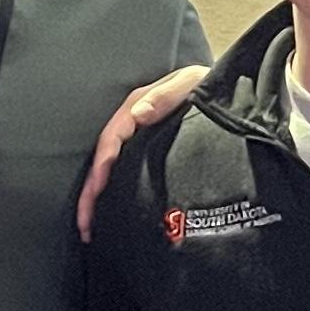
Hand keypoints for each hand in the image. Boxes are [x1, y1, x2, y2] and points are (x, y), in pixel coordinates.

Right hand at [76, 64, 209, 241]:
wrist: (224, 88)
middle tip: (85, 223)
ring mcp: (138, 135)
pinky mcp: (147, 147)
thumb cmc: (206, 83)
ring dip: (96, 197)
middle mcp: (133, 122)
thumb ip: (165, 96)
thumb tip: (140, 113)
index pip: (112, 138)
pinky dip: (112, 191)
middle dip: (91, 192)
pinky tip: (110, 210)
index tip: (97, 191)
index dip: (103, 165)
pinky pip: (123, 170)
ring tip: (89, 227)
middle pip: (104, 159)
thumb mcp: (190, 83)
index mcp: (139, 105)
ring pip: (110, 169)